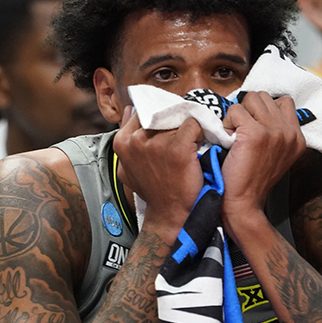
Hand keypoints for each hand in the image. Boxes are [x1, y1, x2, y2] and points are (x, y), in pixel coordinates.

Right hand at [113, 106, 203, 228]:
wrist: (169, 212)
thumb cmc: (152, 189)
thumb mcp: (128, 166)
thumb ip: (127, 137)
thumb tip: (130, 109)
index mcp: (122, 141)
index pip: (142, 111)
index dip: (158, 117)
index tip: (166, 129)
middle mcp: (136, 140)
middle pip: (160, 112)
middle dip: (173, 120)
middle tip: (180, 135)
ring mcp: (156, 143)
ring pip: (178, 118)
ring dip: (186, 128)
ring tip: (188, 144)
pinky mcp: (178, 147)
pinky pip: (193, 124)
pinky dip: (199, 133)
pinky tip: (197, 147)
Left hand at [220, 92, 304, 214]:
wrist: (243, 202)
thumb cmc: (251, 178)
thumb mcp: (274, 153)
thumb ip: (275, 131)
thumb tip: (259, 109)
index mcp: (297, 137)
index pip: (283, 101)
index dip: (262, 109)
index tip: (252, 124)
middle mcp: (290, 133)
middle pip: (264, 96)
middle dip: (248, 109)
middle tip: (240, 130)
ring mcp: (275, 132)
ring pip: (250, 99)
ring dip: (237, 113)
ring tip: (235, 134)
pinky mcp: (256, 134)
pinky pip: (235, 110)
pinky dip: (227, 122)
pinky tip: (228, 139)